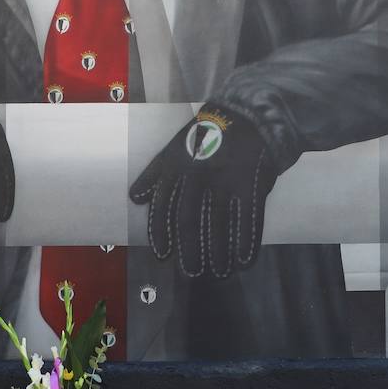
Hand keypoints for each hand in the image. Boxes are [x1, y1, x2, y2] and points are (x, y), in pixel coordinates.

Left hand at [129, 108, 278, 278]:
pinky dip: (246, 243)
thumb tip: (135, 198)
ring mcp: (225, 179)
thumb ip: (155, 173)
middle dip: (189, 251)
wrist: (248, 115)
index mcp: (176, 166)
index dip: (160, 233)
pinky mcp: (252, 183)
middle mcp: (198, 174)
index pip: (163, 206)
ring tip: (220, 272)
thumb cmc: (208, 137)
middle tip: (192, 272)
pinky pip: (248, 219)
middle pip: (189, 221)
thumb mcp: (175, 147)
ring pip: (218, 225)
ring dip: (218, 253)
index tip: (162, 256)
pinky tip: (244, 261)